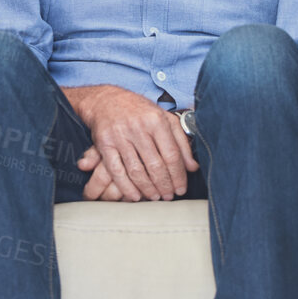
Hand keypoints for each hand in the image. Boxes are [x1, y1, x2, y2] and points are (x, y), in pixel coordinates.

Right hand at [64, 85, 197, 201]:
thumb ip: (181, 142)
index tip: (181, 188)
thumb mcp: (165, 119)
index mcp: (156, 121)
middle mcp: (138, 128)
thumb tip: (193, 167)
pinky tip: (135, 196)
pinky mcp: (104, 144)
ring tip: (155, 197)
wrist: (106, 100)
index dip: (178, 175)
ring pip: (136, 170)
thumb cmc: (139, 111)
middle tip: (169, 196)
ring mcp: (120, 136)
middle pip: (155, 165)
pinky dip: (126, 186)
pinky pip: (116, 171)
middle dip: (164, 185)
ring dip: (147, 188)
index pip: (171, 154)